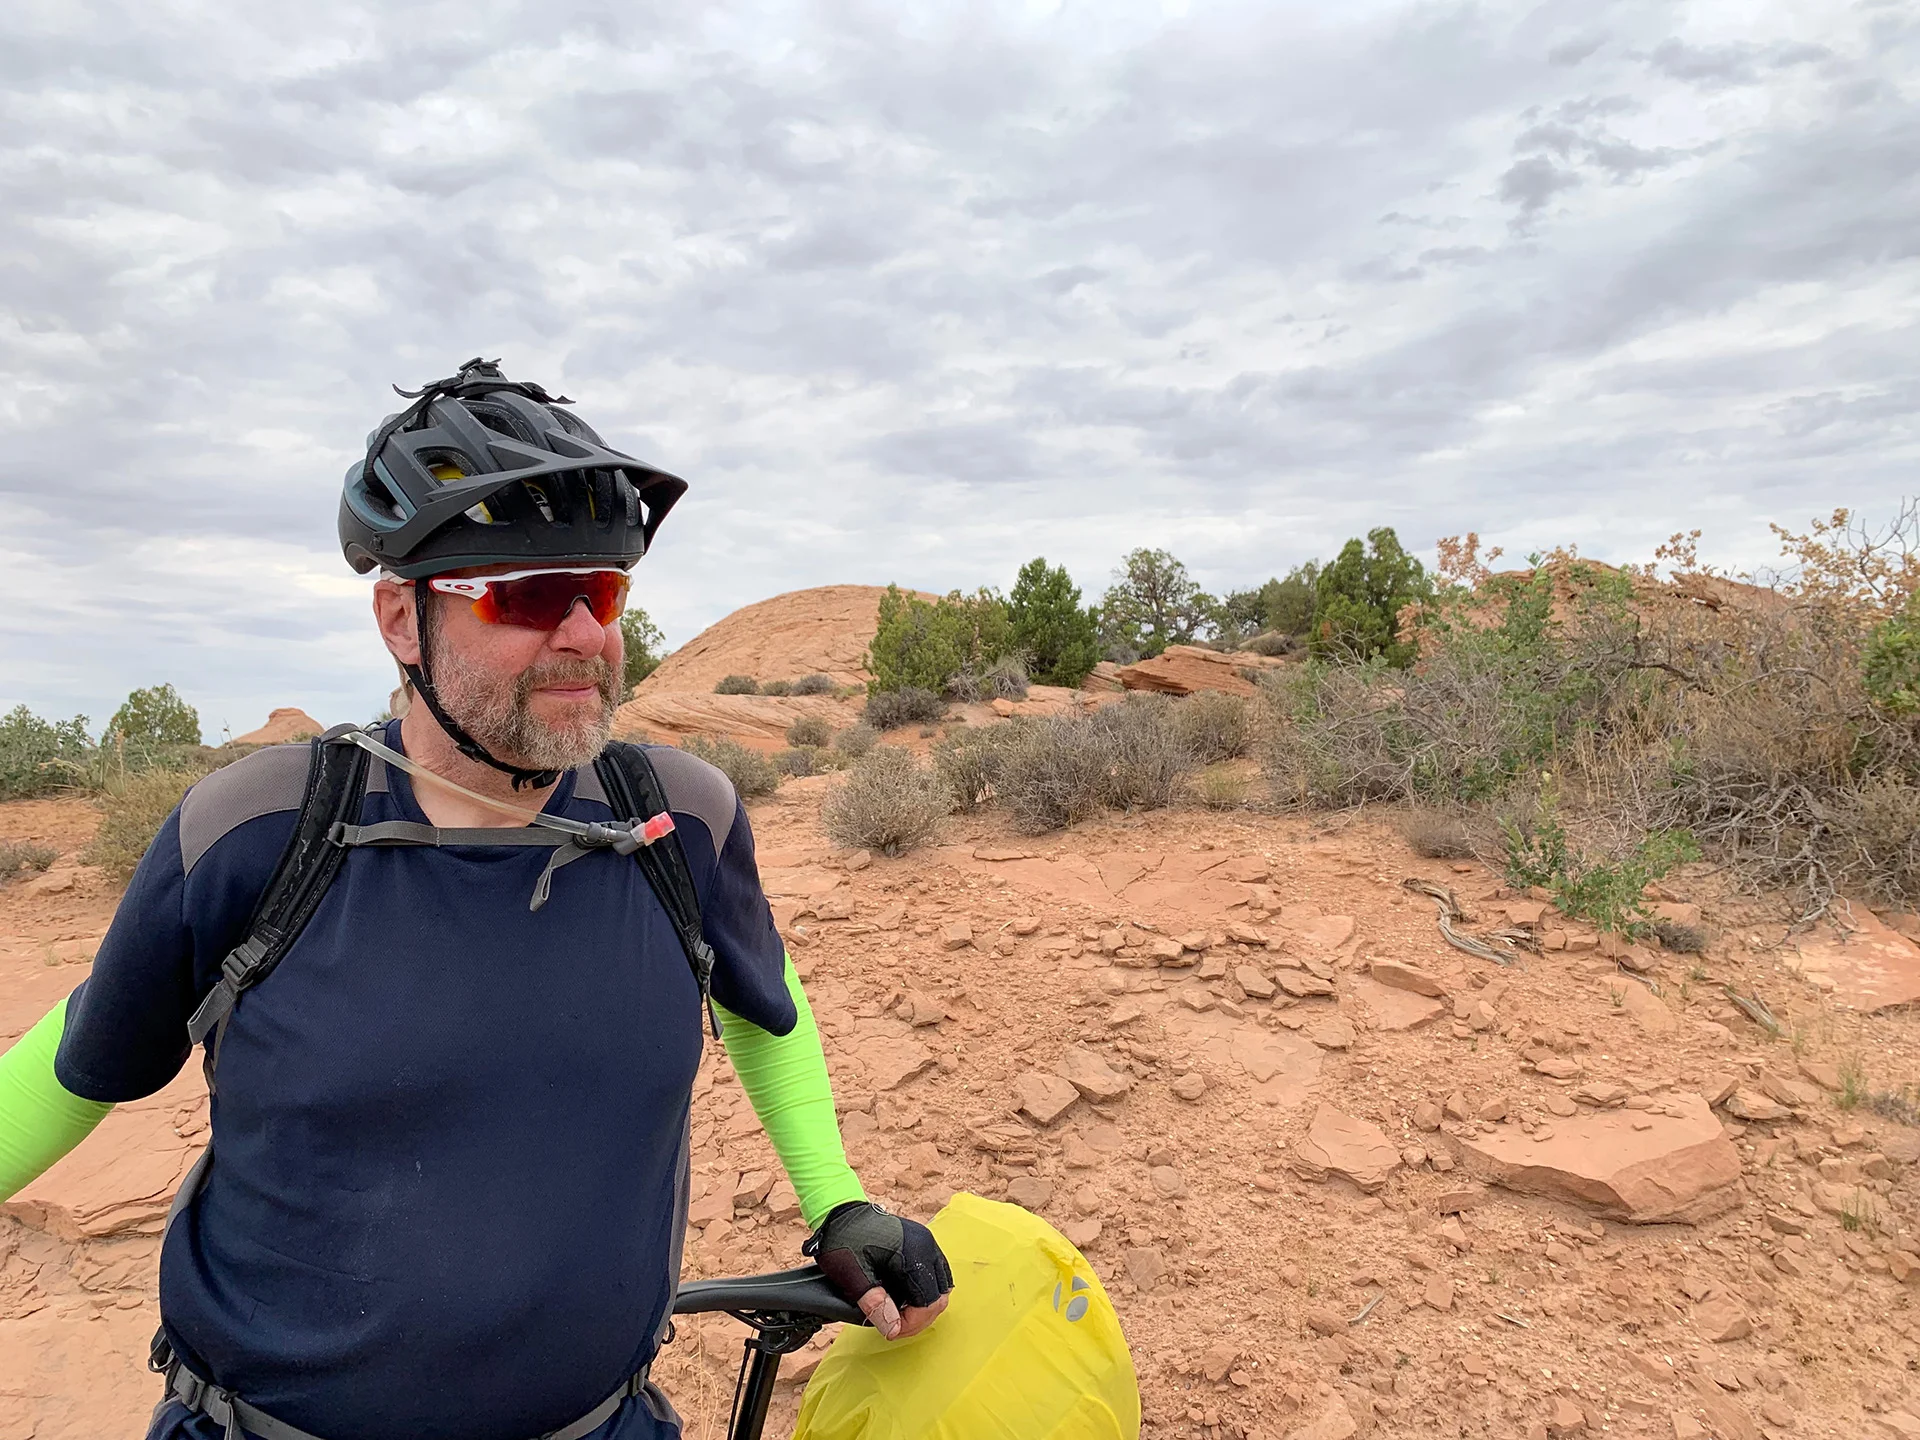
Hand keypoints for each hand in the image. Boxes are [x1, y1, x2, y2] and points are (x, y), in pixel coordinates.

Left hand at [804, 1201, 953, 1340]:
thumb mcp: (852, 1275)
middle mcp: (926, 1245)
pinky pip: (934, 1275)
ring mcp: (927, 1242)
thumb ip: (874, 1302)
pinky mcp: (922, 1243)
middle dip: (919, 1318)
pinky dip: (923, 1292)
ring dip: (923, 1306)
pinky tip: (903, 1297)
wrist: (839, 1212)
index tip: (890, 1330)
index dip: (912, 1323)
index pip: (928, 1301)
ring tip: (898, 1314)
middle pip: (939, 1296)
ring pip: (940, 1287)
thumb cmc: (843, 1241)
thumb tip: (893, 1328)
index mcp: (912, 1252)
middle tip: (893, 1326)